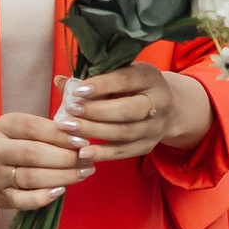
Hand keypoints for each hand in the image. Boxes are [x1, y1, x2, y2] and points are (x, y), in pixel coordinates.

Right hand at [0, 115, 92, 210]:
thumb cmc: (6, 145)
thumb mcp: (18, 127)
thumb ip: (46, 126)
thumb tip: (80, 129)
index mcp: (3, 126)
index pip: (34, 127)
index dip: (60, 134)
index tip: (82, 139)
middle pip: (35, 153)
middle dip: (66, 157)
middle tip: (88, 158)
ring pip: (33, 177)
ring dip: (64, 176)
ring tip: (84, 172)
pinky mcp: (1, 198)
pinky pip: (25, 200)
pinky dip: (44, 197)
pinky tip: (61, 190)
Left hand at [54, 63, 210, 162]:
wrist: (169, 108)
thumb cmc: (134, 87)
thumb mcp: (121, 75)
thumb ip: (94, 79)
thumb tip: (60, 81)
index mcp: (151, 77)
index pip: (127, 80)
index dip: (102, 85)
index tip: (78, 91)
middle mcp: (159, 102)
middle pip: (128, 110)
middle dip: (96, 111)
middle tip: (70, 111)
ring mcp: (156, 127)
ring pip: (124, 132)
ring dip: (94, 132)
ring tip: (69, 129)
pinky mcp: (149, 145)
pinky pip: (124, 152)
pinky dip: (102, 153)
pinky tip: (82, 152)